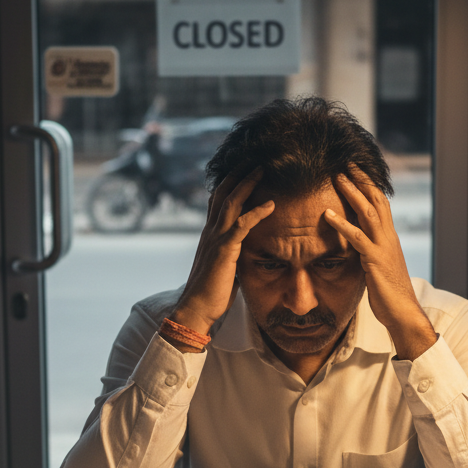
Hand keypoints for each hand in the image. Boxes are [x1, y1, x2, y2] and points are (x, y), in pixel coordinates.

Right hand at [170, 168, 272, 340]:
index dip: (229, 182)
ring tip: (263, 169)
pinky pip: (241, 225)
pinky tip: (271, 204)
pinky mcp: (224, 251)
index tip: (244, 168)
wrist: (196, 309)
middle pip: (222, 193)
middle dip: (238, 174)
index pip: (217, 200)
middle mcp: (210, 232)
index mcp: (210, 234)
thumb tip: (245, 250)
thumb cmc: (212, 292)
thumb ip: (232, 253)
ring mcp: (216, 239)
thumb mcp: (224, 266)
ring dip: (247, 184)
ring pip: (230, 202)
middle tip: (254, 158)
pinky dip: (256, 213)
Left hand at [325, 169, 436, 360]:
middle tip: (345, 162)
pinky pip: (357, 238)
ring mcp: (383, 247)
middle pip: (376, 199)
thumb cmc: (389, 293)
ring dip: (352, 193)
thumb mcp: (378, 267)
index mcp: (389, 237)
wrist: (402, 311)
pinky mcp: (374, 260)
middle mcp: (388, 237)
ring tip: (336, 177)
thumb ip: (370, 252)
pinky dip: (342, 224)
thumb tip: (359, 247)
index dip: (368, 184)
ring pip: (368, 212)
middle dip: (361, 179)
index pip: (380, 202)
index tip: (354, 169)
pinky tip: (327, 215)